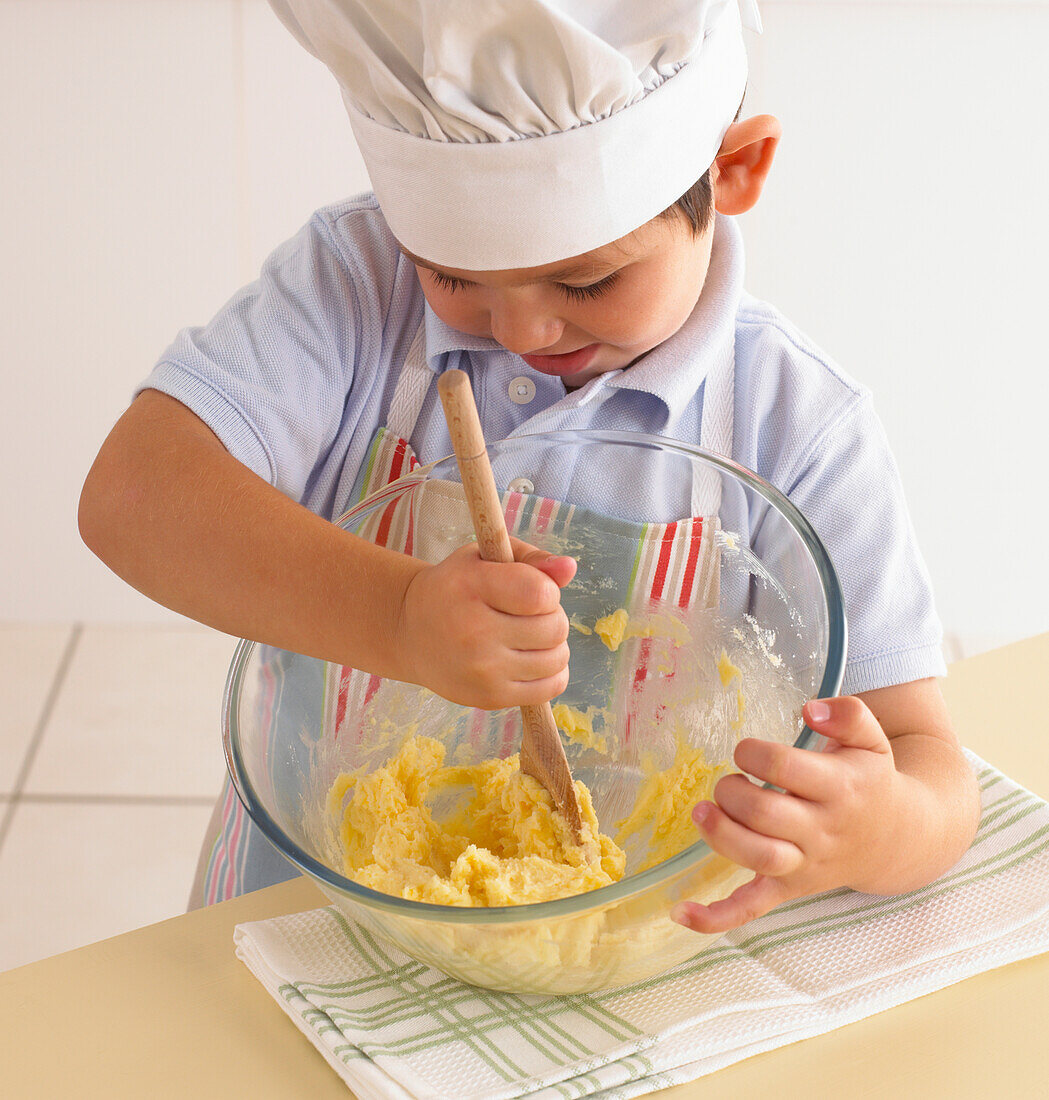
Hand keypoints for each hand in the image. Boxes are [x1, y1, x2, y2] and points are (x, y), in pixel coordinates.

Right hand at [397, 537, 576, 708]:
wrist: (410, 632)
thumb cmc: (455, 587)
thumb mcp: (484, 558)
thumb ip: (531, 560)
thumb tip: (570, 567)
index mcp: (471, 587)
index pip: (541, 593)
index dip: (548, 590)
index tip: (532, 590)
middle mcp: (474, 631)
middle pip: (555, 627)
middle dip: (552, 616)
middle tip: (529, 615)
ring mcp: (483, 670)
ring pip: (557, 657)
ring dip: (554, 645)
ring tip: (530, 636)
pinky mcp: (489, 697)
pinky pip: (549, 687)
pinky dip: (553, 672)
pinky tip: (532, 659)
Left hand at [672, 696, 901, 934]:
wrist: (896, 840)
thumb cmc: (869, 780)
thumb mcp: (871, 739)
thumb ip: (848, 714)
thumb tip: (810, 709)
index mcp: (840, 787)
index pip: (785, 768)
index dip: (753, 753)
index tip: (745, 750)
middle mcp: (823, 829)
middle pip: (765, 814)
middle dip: (732, 793)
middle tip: (727, 783)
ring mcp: (805, 864)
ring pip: (760, 858)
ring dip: (721, 835)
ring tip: (702, 812)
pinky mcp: (790, 889)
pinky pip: (752, 908)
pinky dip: (715, 916)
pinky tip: (679, 911)